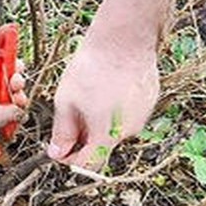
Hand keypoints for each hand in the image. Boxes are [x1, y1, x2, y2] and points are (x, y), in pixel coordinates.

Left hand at [48, 34, 159, 168]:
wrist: (123, 39)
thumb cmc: (92, 68)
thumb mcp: (66, 102)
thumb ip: (62, 132)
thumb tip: (57, 153)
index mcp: (106, 135)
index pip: (88, 166)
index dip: (70, 161)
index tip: (60, 149)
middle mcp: (128, 132)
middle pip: (101, 149)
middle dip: (82, 141)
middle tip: (70, 119)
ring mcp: (141, 117)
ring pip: (113, 132)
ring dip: (97, 125)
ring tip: (87, 98)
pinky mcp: (148, 103)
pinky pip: (126, 116)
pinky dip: (112, 111)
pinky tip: (104, 90)